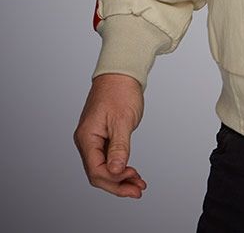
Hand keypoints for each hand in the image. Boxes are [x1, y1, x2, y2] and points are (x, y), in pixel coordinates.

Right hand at [74, 73, 145, 197]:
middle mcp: (86, 140)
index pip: (96, 170)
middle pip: (98, 173)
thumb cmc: (120, 90)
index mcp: (87, 137)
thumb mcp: (123, 120)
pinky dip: (119, 166)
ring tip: (138, 184)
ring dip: (119, 177)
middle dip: (117, 184)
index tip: (133, 181)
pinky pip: (107, 157)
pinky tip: (131, 171)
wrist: (121, 71)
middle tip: (137, 190)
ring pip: (103, 167)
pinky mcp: (102, 135)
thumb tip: (116, 171)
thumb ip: (119, 147)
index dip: (114, 180)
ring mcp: (93, 138)